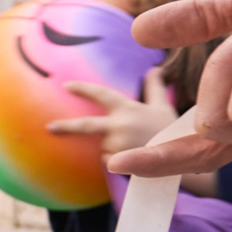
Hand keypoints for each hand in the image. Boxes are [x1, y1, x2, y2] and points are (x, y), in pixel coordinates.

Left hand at [47, 68, 177, 154]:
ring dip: (114, 148)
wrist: (182, 157)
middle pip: (86, 126)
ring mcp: (118, 145)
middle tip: (49, 128)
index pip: (101, 94)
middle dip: (65, 126)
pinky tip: (134, 158)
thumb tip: (156, 68)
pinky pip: (109, 162)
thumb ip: (155, 87)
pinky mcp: (120, 163)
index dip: (83, 89)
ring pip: (104, 147)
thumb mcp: (162, 106)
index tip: (66, 85)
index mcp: (127, 108)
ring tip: (135, 147)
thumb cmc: (170, 130)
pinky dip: (118, 161)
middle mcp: (120, 125)